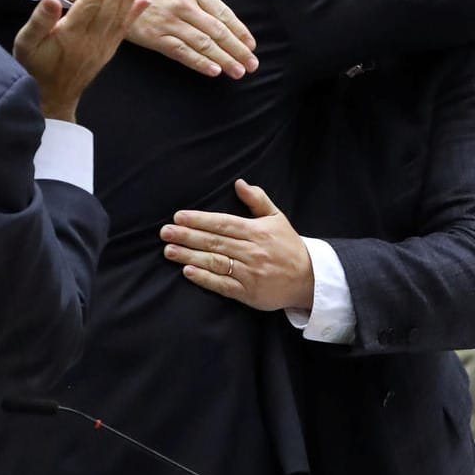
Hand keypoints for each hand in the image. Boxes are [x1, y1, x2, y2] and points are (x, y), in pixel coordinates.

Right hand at [13, 0, 148, 120]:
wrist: (52, 95)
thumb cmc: (35, 66)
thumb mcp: (26, 44)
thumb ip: (39, 22)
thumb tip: (50, 0)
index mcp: (70, 34)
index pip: (88, 4)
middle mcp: (91, 39)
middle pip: (107, 6)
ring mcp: (102, 45)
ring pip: (119, 17)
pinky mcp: (108, 50)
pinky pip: (124, 30)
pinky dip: (135, 15)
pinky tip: (144, 1)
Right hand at [54, 0, 258, 78]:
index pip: (223, 13)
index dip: (239, 30)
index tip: (252, 45)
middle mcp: (184, 5)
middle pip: (217, 31)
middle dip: (237, 50)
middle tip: (253, 65)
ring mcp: (169, 21)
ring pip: (202, 43)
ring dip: (223, 59)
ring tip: (239, 72)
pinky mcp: (153, 36)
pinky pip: (180, 52)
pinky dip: (198, 62)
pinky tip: (213, 71)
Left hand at [162, 180, 314, 312]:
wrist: (308, 278)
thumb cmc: (288, 246)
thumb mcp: (276, 218)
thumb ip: (257, 200)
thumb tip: (239, 182)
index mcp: (257, 231)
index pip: (223, 223)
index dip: (200, 220)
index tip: (179, 216)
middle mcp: (252, 251)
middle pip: (215, 242)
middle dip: (188, 236)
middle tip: (165, 232)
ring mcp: (250, 273)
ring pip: (215, 262)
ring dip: (190, 257)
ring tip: (169, 251)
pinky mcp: (248, 292)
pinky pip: (223, 285)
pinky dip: (205, 279)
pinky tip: (188, 272)